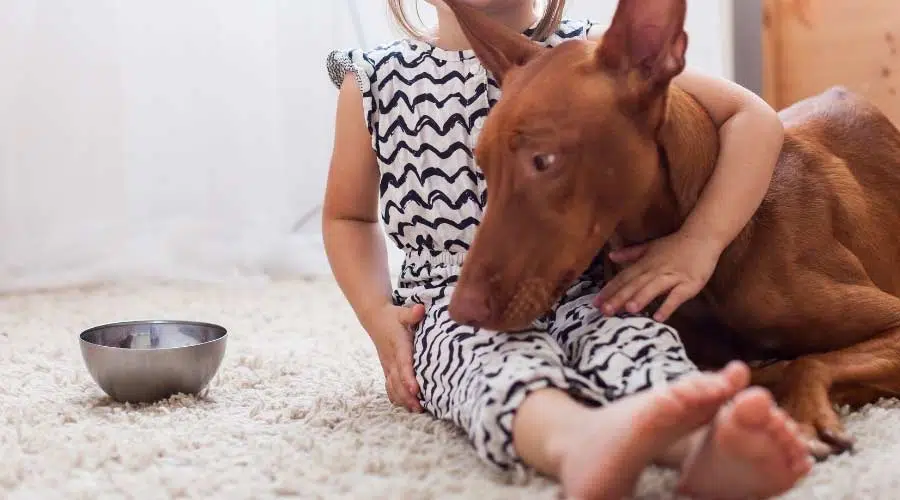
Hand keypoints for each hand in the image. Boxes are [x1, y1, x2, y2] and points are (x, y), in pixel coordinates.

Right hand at [365, 303, 426, 411]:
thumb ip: (411, 313)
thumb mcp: (402, 312)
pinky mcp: (387, 369)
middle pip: (398, 381)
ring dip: (403, 399)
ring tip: (416, 410)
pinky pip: (390, 386)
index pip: (403, 364)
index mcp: (398, 345)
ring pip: (393, 386)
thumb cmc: (393, 316)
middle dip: (408, 395)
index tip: (415, 389)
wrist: (375, 318)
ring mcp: (388, 365)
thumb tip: (420, 309)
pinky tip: (406, 406)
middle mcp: (391, 358)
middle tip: (420, 408)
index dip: (408, 377)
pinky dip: (396, 397)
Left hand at [592, 231, 722, 321]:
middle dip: (619, 298)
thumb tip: (611, 256)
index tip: (595, 303)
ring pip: (653, 288)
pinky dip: (667, 306)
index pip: (623, 278)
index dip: (609, 290)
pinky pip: (677, 296)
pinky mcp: (689, 283)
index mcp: (645, 264)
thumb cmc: (675, 245)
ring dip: (641, 298)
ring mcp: (672, 276)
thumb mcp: (650, 247)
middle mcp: (655, 270)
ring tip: (628, 310)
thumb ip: (630, 254)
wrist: (702, 237)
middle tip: (605, 311)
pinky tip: (658, 317)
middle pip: (634, 285)